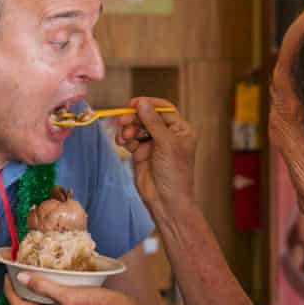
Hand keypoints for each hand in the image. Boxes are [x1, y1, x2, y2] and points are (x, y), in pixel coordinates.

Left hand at [4, 273, 147, 304]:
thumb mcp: (68, 293)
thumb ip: (45, 286)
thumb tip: (22, 277)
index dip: (9, 290)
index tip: (6, 274)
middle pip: (29, 304)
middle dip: (20, 287)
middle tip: (17, 269)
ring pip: (42, 301)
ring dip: (35, 286)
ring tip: (33, 270)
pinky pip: (54, 300)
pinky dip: (49, 288)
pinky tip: (55, 276)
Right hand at [115, 97, 197, 218]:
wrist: (166, 201)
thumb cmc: (174, 173)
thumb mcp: (166, 144)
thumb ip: (153, 122)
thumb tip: (142, 103)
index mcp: (181, 130)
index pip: (164, 109)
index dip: (149, 104)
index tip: (134, 103)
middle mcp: (167, 135)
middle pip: (148, 117)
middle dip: (134, 117)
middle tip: (122, 120)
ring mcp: (153, 144)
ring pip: (137, 127)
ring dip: (128, 129)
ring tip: (124, 136)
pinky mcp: (141, 153)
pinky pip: (130, 139)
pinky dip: (125, 139)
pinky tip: (122, 142)